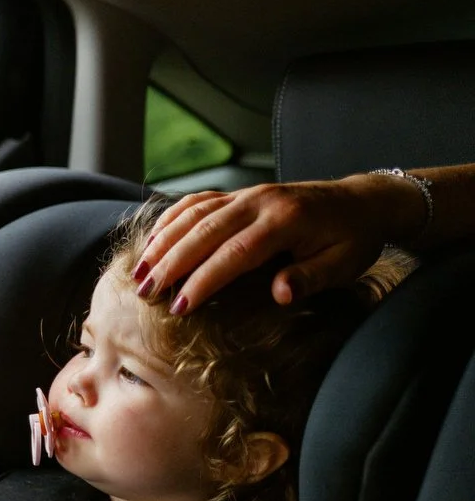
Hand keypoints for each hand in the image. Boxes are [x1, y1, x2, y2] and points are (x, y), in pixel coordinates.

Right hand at [138, 173, 421, 311]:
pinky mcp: (238, 193)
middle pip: (204, 231)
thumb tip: (280, 294)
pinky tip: (153, 241)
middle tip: (145, 292)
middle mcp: (260, 201)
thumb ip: (311, 278)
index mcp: (286, 221)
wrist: (362, 202)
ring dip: (162, 242)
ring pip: (193, 214)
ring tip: (139, 271)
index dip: (203, 280)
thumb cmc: (353, 240)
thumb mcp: (344, 265)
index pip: (235, 253)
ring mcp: (247, 194)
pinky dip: (170, 219)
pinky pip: (196, 201)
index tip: (180, 306)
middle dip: (170, 263)